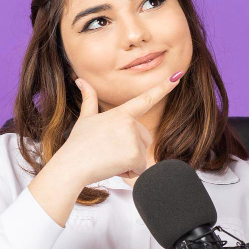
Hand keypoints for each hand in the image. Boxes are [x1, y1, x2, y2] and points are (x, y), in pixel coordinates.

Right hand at [51, 72, 182, 187]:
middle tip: (109, 151)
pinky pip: (141, 168)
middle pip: (145, 138)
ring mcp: (133, 139)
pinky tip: (113, 167)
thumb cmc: (78, 144)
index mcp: (121, 112)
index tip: (177, 76)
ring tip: (109, 158)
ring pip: (142, 153)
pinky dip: (129, 172)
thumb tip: (80, 80)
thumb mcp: (85, 119)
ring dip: (129, 161)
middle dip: (131, 148)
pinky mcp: (135, 156)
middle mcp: (130, 123)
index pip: (146, 99)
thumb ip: (89, 99)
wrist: (71, 166)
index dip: (163, 87)